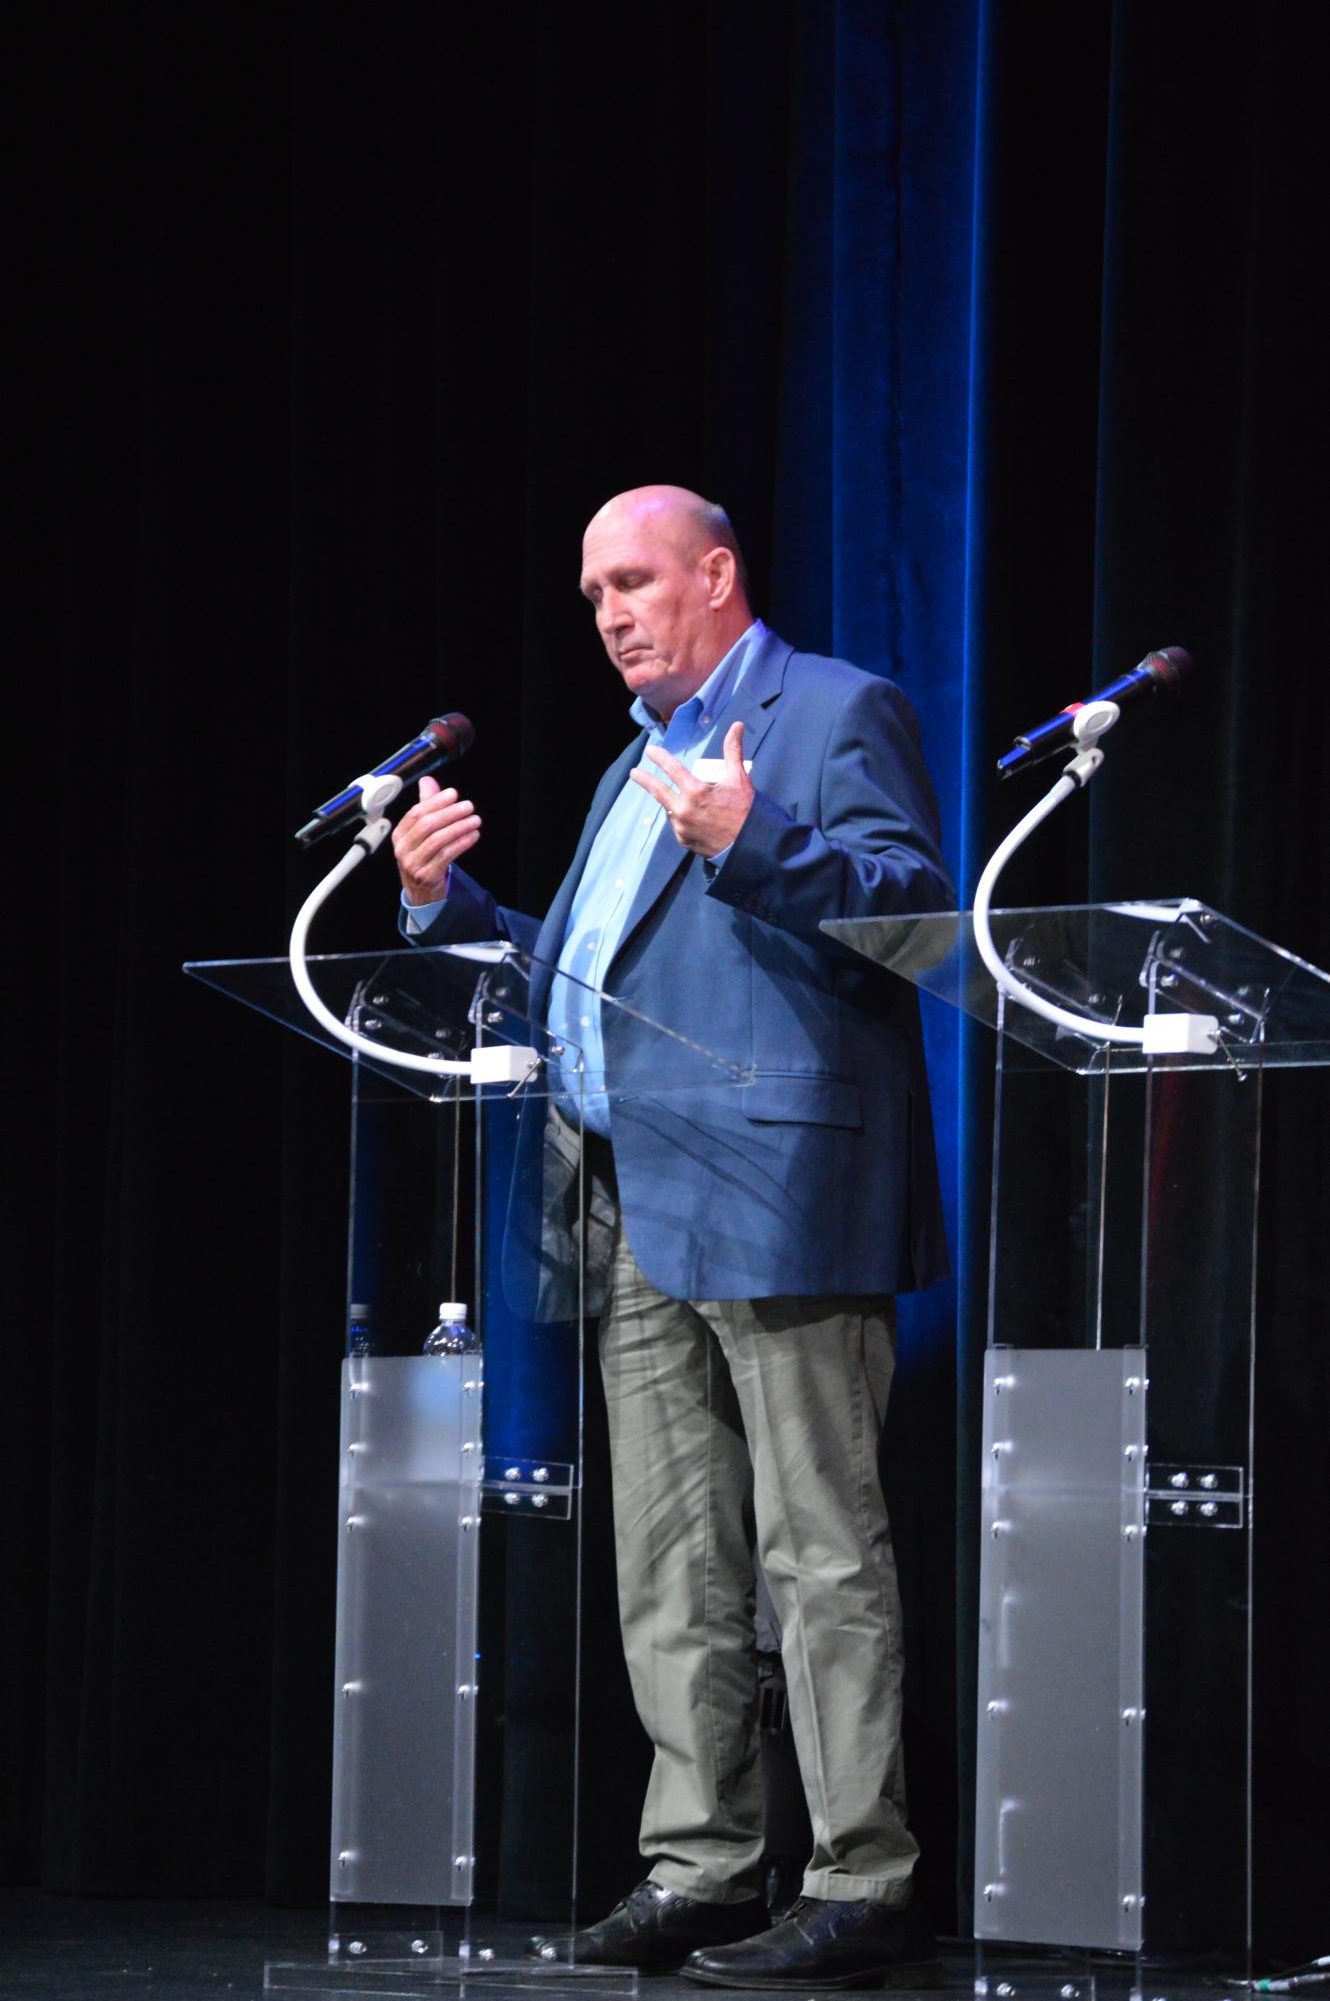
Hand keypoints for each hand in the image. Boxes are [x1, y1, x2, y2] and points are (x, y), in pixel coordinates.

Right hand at [391, 774, 481, 903]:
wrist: (420, 892)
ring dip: (459, 828)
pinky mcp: (427, 876)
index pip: (416, 813)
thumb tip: (428, 781)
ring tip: (475, 820)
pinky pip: (446, 856)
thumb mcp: (421, 833)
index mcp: (399, 834)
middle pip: (427, 825)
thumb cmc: (422, 857)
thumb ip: (426, 805)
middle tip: (468, 806)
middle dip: (450, 813)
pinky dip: (462, 843)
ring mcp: (413, 864)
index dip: (436, 802)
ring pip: (438, 840)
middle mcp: (403, 849)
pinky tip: (473, 836)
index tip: (453, 794)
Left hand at [629, 719, 753, 856]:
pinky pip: (677, 824)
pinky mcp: (683, 840)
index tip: (650, 751)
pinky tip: (692, 817)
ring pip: (670, 809)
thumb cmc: (745, 810)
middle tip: (634, 773)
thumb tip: (737, 725)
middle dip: (645, 780)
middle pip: (658, 791)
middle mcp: (684, 810)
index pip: (672, 769)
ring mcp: (682, 827)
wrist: (749, 845)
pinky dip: (682, 818)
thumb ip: (733, 751)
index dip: (660, 758)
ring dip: (673, 802)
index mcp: (695, 792)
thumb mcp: (739, 778)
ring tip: (683, 799)